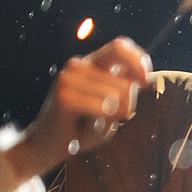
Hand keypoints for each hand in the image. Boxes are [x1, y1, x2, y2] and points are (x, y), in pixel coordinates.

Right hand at [19, 38, 153, 166]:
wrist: (47, 145)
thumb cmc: (83, 126)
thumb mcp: (111, 105)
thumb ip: (124, 88)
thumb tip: (134, 82)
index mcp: (90, 63)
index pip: (120, 46)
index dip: (138, 62)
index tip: (144, 83)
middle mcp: (78, 66)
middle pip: (126, 83)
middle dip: (127, 106)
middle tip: (106, 118)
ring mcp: (68, 79)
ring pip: (118, 96)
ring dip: (113, 116)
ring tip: (92, 122)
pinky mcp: (64, 96)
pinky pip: (105, 107)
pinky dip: (102, 122)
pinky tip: (84, 127)